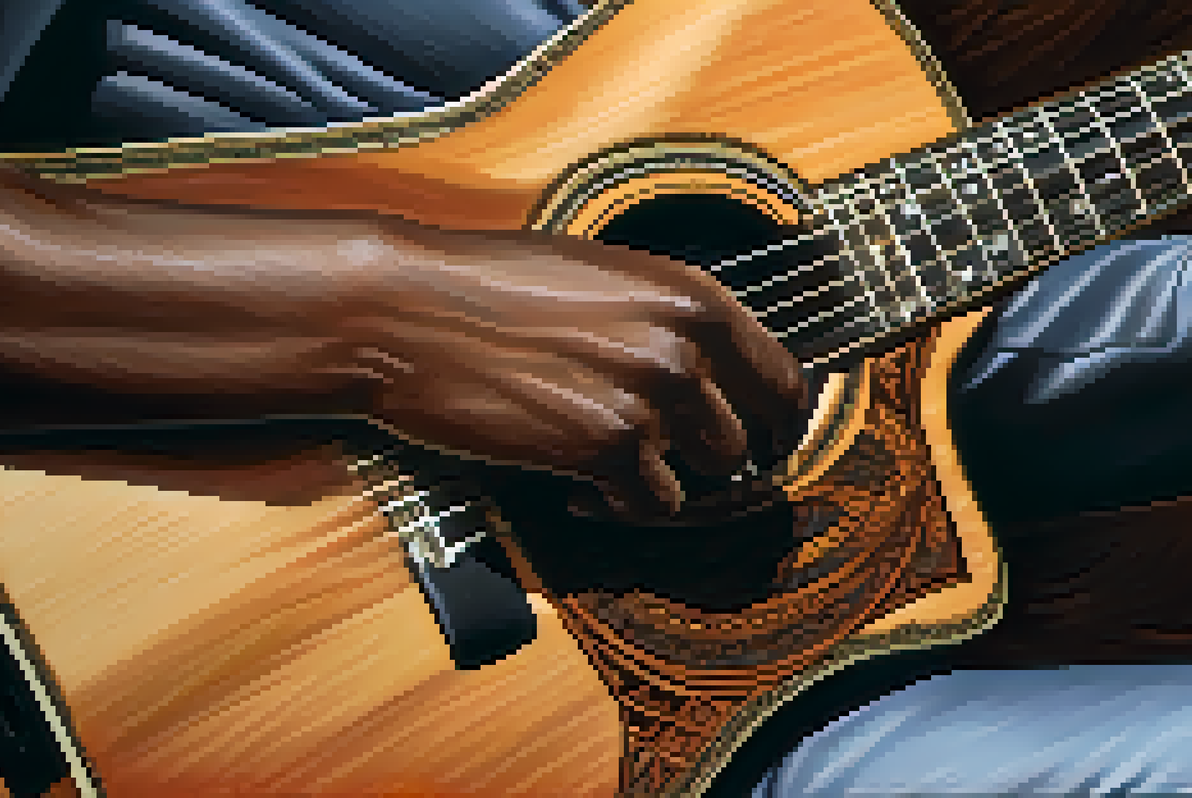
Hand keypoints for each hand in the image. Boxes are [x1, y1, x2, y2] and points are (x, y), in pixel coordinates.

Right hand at [344, 227, 808, 519]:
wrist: (407, 310)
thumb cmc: (490, 287)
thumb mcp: (606, 279)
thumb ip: (671, 323)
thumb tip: (720, 376)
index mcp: (695, 295)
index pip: (784, 378)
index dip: (779, 422)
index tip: (764, 443)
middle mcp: (686, 346)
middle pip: (751, 439)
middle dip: (718, 460)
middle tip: (680, 467)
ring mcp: (650, 400)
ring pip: (706, 478)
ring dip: (663, 481)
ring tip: (612, 466)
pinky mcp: (606, 449)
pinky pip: (649, 506)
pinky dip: (617, 509)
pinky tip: (578, 489)